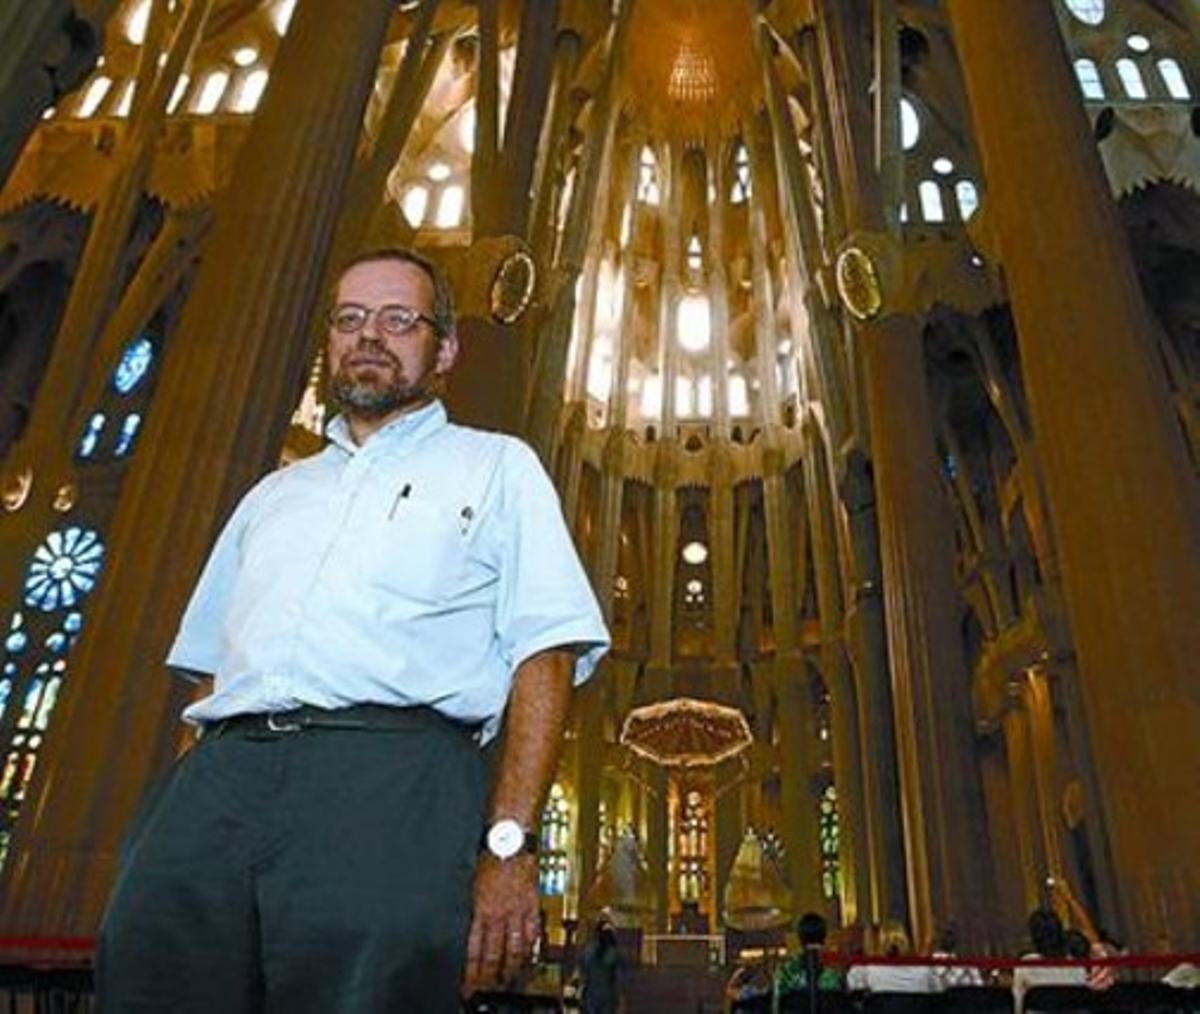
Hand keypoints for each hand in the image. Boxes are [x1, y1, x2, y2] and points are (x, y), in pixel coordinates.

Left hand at [461, 853, 538, 996]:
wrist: (511, 838)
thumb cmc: (490, 855)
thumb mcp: (475, 885)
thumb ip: (478, 911)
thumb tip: (477, 931)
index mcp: (481, 909)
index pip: (476, 951)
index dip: (473, 973)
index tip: (471, 986)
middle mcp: (500, 913)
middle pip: (496, 955)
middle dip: (492, 977)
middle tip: (489, 990)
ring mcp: (519, 910)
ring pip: (516, 948)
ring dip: (512, 968)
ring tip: (510, 981)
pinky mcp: (534, 903)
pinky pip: (533, 932)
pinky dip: (531, 947)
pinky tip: (530, 957)